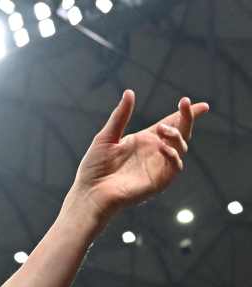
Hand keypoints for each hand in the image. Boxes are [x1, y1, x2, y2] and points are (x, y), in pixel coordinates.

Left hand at [72, 90, 209, 219]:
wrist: (89, 193)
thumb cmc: (94, 168)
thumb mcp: (106, 137)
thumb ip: (120, 116)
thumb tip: (129, 92)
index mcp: (143, 140)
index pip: (169, 124)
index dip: (184, 114)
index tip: (197, 103)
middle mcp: (153, 152)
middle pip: (179, 132)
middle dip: (187, 118)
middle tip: (185, 103)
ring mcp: (157, 166)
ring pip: (181, 147)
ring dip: (176, 134)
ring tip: (162, 129)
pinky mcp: (158, 181)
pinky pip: (175, 166)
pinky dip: (173, 155)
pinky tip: (163, 147)